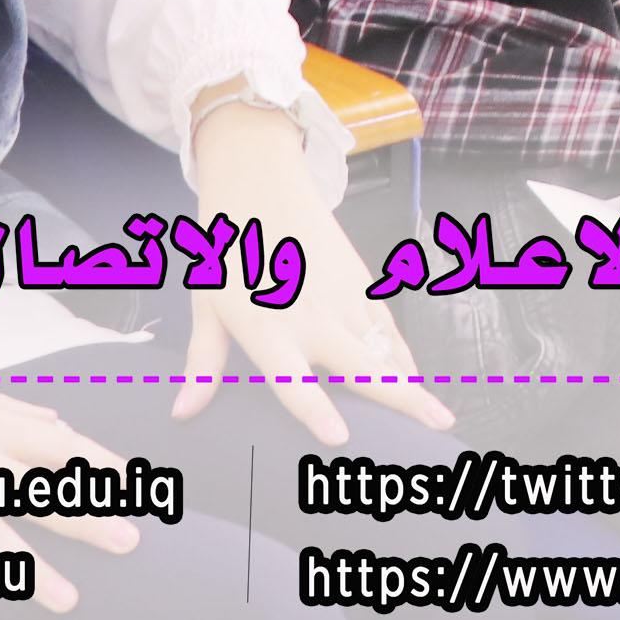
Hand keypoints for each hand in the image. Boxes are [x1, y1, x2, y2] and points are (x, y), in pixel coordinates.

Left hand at [178, 100, 449, 445]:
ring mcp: (341, 298)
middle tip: (437, 426)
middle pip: (363, 367)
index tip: (340, 438)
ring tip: (436, 415)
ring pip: (384, 349)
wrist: (258, 182)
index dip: (315, 411)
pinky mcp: (359, 281)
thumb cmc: (226, 248)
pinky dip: (402, 353)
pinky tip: (413, 375)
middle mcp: (311, 318)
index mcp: (266, 328)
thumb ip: (204, 363)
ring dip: (410, 382)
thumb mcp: (206, 306)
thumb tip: (182, 412)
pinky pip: (386, 326)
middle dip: (403, 400)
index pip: (293, 380)